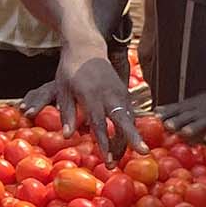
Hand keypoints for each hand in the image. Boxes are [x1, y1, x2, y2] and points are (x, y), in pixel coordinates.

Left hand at [25, 51, 139, 157]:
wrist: (86, 46)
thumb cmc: (70, 70)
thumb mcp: (62, 90)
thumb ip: (67, 113)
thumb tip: (67, 136)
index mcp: (92, 95)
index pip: (100, 124)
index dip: (104, 143)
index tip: (108, 160)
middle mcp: (110, 95)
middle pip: (125, 121)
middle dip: (134, 139)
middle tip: (142, 154)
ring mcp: (120, 93)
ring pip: (129, 119)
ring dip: (128, 139)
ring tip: (118, 159)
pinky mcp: (124, 92)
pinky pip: (129, 114)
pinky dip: (128, 129)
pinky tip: (123, 143)